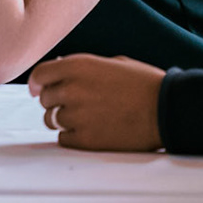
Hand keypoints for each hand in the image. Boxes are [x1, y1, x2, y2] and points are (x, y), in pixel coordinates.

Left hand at [26, 54, 164, 151]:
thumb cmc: (144, 85)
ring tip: (85, 118)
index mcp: (78, 66)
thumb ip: (82, 68)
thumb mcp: (112, 63)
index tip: (37, 89)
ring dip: (62, 119)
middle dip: (55, 101)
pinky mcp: (84, 140)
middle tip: (73, 104)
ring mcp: (76, 116)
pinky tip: (90, 131)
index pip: (39, 74)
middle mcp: (72, 89)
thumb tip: (61, 70)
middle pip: (45, 98)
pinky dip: (72, 137)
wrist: (165, 110)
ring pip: (51, 120)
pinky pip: (63, 139)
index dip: (36, 83)